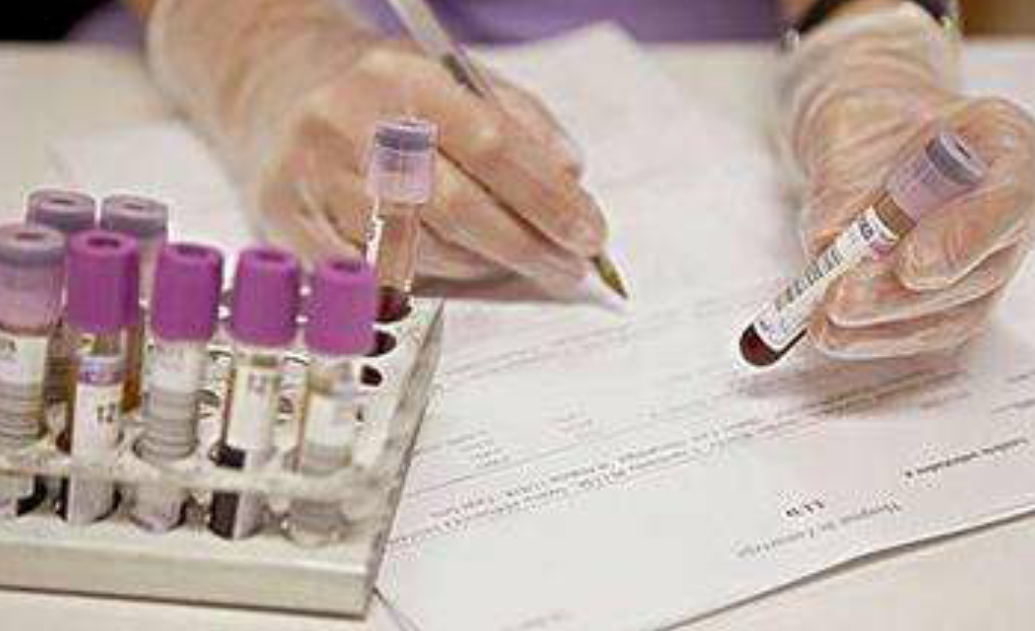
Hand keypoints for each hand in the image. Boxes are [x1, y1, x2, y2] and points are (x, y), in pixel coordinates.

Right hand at [148, 0, 605, 291]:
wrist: (271, 81)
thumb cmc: (377, 86)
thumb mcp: (449, 77)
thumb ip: (517, 120)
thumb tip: (571, 178)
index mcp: (402, 76)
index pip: (491, 144)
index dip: (547, 198)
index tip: (588, 233)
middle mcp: (350, 122)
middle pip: (456, 207)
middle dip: (525, 247)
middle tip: (568, 269)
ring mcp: (311, 176)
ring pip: (417, 249)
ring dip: (480, 265)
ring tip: (512, 260)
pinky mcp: (285, 220)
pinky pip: (372, 273)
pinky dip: (425, 277)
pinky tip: (452, 266)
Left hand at [782, 4, 1034, 358]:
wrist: (876, 139)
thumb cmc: (874, 127)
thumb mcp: (848, 126)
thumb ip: (845, 181)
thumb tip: (829, 239)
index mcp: (1004, 147)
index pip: (1007, 200)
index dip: (960, 241)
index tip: (911, 267)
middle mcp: (1009, 208)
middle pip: (977, 272)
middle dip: (899, 295)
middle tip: (842, 299)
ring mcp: (990, 258)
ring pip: (953, 312)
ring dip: (883, 324)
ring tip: (827, 325)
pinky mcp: (959, 297)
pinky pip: (928, 329)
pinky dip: (876, 337)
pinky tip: (835, 334)